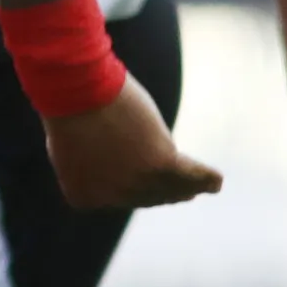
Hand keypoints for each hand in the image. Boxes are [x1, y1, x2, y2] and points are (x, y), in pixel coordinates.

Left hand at [42, 78, 221, 210]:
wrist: (75, 89)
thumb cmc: (70, 104)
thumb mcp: (74, 141)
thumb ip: (95, 161)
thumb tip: (124, 163)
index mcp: (84, 196)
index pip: (117, 197)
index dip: (133, 185)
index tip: (147, 182)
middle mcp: (111, 196)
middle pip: (146, 196)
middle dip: (165, 194)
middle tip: (184, 194)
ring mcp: (136, 182)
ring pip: (169, 188)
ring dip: (188, 188)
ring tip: (205, 187)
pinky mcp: (160, 162)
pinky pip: (189, 174)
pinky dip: (205, 177)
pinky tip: (217, 180)